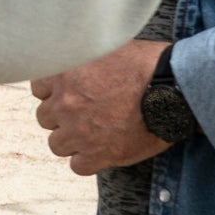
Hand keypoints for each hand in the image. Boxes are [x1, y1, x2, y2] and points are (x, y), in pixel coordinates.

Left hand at [31, 39, 170, 174]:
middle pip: (46, 118)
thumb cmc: (147, 64)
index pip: (39, 89)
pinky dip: (88, 161)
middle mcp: (66, 103)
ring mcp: (80, 130)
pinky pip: (78, 166)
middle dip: (63, 117)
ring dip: (72, 141)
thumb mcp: (108, 47)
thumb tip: (80, 57)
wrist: (175, 88)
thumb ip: (85, 58)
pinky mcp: (100, 153)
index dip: (55, 94)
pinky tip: (102, 152)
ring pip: (57, 144)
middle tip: (85, 116)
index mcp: (64, 75)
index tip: (69, 95)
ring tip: (93, 135)